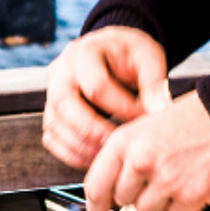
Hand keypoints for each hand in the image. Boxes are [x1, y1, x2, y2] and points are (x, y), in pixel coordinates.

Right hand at [43, 27, 166, 168]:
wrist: (113, 52)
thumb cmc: (130, 54)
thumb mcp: (148, 56)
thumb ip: (154, 81)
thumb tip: (158, 109)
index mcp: (84, 52)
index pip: (97, 86)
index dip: (122, 107)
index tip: (144, 118)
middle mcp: (60, 72)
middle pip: (66, 107)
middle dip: (95, 131)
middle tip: (120, 144)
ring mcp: (51, 93)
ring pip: (55, 125)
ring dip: (81, 146)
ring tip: (109, 155)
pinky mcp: (52, 112)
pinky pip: (52, 138)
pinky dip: (70, 153)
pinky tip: (94, 159)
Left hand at [81, 92, 209, 210]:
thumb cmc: (194, 118)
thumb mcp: (147, 126)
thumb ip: (125, 156)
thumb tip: (113, 188)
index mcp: (126, 141)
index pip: (96, 186)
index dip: (94, 209)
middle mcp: (142, 161)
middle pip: (123, 201)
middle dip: (136, 194)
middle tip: (154, 177)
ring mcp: (166, 180)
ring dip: (159, 201)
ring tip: (175, 176)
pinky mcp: (190, 195)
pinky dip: (181, 205)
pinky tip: (190, 182)